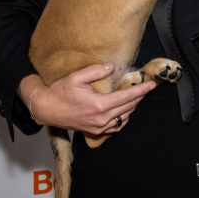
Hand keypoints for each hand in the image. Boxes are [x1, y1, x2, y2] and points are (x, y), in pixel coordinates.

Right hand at [21, 64, 155, 134]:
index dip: (141, 90)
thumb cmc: (59, 92)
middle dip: (140, 97)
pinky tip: (125, 111)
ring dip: (133, 107)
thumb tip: (111, 66)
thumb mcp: (76, 77)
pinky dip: (123, 119)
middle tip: (148, 87)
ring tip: (138, 96)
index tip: (152, 84)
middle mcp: (101, 118)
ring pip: (124, 118)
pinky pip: (115, 127)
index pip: (127, 97)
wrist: (46, 109)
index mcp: (99, 105)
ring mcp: (98, 127)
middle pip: (128, 108)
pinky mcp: (94, 131)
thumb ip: (95, 71)